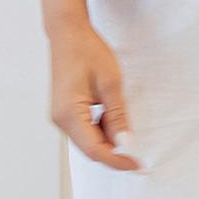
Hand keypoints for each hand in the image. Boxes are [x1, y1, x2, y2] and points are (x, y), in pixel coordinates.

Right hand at [49, 17, 141, 171]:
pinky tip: (113, 116)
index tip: (137, 165)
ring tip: (125, 122)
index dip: (117, 161)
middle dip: (114, 151)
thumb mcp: (111, 84)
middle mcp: (60, 119)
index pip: (95, 150)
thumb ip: (118, 116)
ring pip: (88, 139)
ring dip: (109, 138)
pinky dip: (101, 128)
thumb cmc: (87, 51)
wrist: (68, 33)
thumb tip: (125, 143)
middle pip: (90, 148)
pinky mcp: (65, 111)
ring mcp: (61, 116)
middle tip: (138, 150)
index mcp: (70, 114)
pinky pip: (85, 129)